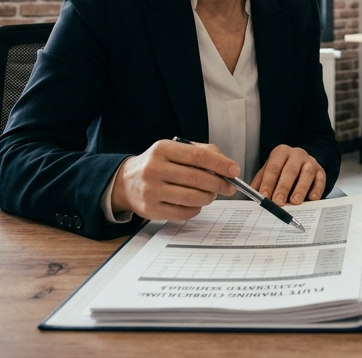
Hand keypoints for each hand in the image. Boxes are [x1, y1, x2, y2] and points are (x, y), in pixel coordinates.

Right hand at [111, 139, 238, 220]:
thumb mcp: (174, 150)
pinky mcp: (151, 210)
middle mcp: (154, 169)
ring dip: (209, 197)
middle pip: (197, 178)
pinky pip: (184, 213)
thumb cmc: (158, 164)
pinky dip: (196, 208)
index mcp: (162, 149)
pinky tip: (196, 203)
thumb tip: (226, 166)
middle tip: (229, 187)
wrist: (126, 182)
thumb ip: (201, 152)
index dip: (220, 164)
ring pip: (192, 197)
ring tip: (212, 194)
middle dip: (219, 184)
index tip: (234, 170)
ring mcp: (151, 191)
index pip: (198, 156)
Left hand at [250, 145, 325, 204]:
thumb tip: (253, 195)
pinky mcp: (321, 171)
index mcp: (281, 152)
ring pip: (306, 174)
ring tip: (294, 201)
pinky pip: (320, 180)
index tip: (264, 195)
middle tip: (278, 201)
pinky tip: (311, 198)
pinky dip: (316, 189)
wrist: (302, 163)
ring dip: (300, 189)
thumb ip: (261, 181)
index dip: (268, 182)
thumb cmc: (283, 169)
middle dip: (283, 187)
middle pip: (290, 170)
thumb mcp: (269, 170)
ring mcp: (310, 162)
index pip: (273, 167)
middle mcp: (296, 154)